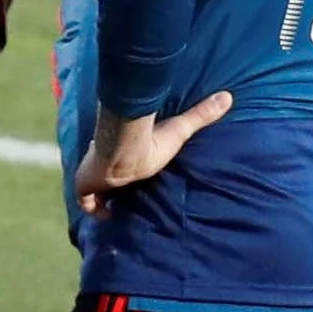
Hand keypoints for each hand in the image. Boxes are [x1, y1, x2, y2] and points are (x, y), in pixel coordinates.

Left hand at [75, 90, 233, 216]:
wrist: (126, 148)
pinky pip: (84, 202)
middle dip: (109, 182)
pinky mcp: (84, 186)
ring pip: (92, 187)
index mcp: (121, 148)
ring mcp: (92, 173)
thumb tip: (228, 96)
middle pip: (102, 172)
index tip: (130, 172)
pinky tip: (107, 216)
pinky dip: (93, 210)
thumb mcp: (180, 129)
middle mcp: (104, 159)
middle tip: (122, 193)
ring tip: (115, 208)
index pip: (117, 155)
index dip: (121, 163)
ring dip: (101, 197)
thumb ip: (201, 114)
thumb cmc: (151, 140)